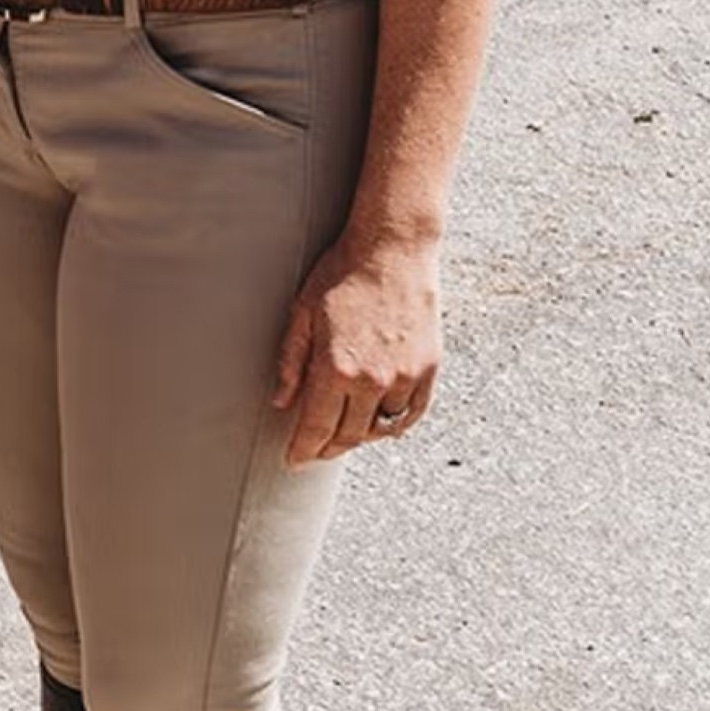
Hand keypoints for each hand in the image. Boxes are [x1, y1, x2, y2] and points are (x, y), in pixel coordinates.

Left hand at [272, 230, 441, 462]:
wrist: (392, 248)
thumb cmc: (343, 274)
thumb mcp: (302, 313)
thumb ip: (290, 361)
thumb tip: (281, 401)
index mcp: (336, 368)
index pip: (316, 427)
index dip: (303, 450)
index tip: (294, 461)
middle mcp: (372, 380)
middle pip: (349, 435)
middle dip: (328, 447)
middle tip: (315, 450)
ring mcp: (404, 376)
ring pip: (381, 429)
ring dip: (361, 437)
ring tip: (344, 434)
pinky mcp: (428, 369)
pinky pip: (412, 413)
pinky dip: (395, 425)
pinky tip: (381, 423)